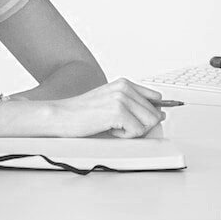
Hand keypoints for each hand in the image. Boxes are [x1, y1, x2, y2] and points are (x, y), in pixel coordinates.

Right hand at [44, 79, 166, 138]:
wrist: (61, 116)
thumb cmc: (83, 113)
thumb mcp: (110, 102)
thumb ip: (133, 105)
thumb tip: (159, 115)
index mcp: (124, 83)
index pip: (156, 98)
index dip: (152, 113)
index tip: (146, 120)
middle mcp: (125, 88)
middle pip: (155, 113)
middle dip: (141, 125)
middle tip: (120, 126)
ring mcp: (122, 99)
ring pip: (149, 123)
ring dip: (133, 130)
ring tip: (114, 126)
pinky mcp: (118, 112)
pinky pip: (137, 131)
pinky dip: (125, 136)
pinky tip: (109, 129)